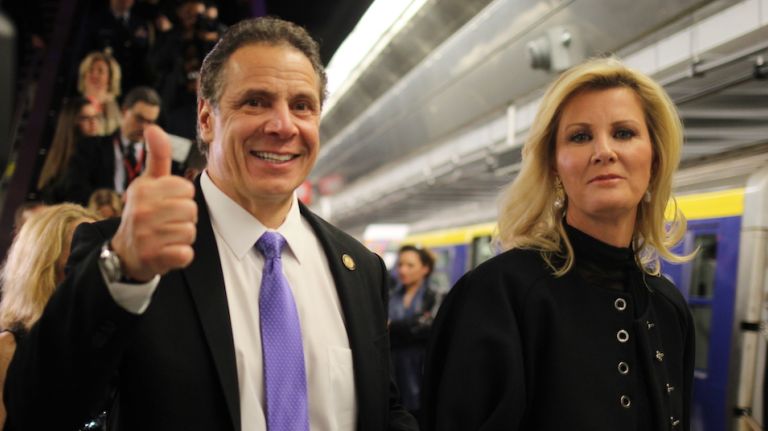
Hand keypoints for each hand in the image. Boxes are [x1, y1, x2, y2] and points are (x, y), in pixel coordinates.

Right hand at [111, 125, 196, 281]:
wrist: (124, 254)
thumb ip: (157, 156)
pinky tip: (166, 252)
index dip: (182, 197)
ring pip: (190, 231)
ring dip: (182, 236)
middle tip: (166, 222)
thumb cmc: (143, 212)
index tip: (167, 203)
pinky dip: (181, 255)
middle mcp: (141, 210)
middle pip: (191, 210)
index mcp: (143, 189)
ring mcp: (146, 236)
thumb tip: (153, 127)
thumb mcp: (146, 183)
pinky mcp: (154, 258)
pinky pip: (185, 253)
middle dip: (184, 218)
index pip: (187, 188)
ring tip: (165, 236)